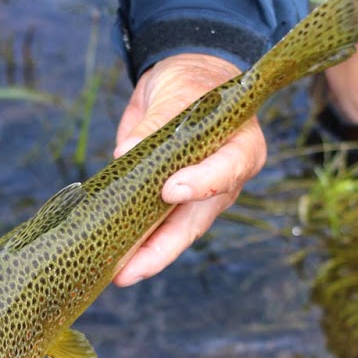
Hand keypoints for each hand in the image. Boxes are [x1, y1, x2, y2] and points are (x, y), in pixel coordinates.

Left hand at [111, 51, 266, 286]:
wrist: (185, 83)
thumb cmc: (189, 84)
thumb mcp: (175, 91)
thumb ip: (155, 123)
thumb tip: (126, 152)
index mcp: (241, 147)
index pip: (227, 170)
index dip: (200, 183)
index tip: (170, 191)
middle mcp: (226, 180)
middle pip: (196, 220)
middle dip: (162, 248)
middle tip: (129, 270)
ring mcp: (202, 197)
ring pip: (176, 233)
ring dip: (146, 255)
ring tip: (116, 274)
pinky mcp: (177, 205)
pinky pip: (160, 228)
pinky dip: (139, 244)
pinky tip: (116, 260)